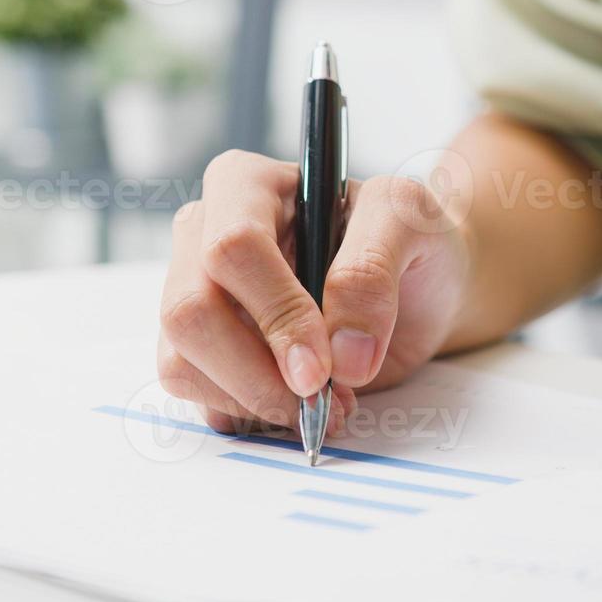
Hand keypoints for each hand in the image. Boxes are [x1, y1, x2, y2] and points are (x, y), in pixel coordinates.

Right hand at [157, 150, 471, 435]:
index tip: (324, 368)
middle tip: (322, 400)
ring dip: (256, 401)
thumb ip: (373, 269)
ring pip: (182, 363)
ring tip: (323, 401)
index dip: (276, 315)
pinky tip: (297, 403)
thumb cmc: (409, 243)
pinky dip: (251, 415)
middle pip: (190, 312)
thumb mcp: (412, 224)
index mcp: (245, 185)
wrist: (418, 292)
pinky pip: (197, 396)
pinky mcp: (198, 351)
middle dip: (257, 374)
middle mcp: (203, 235)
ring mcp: (193, 295)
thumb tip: (341, 352)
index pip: (232, 248)